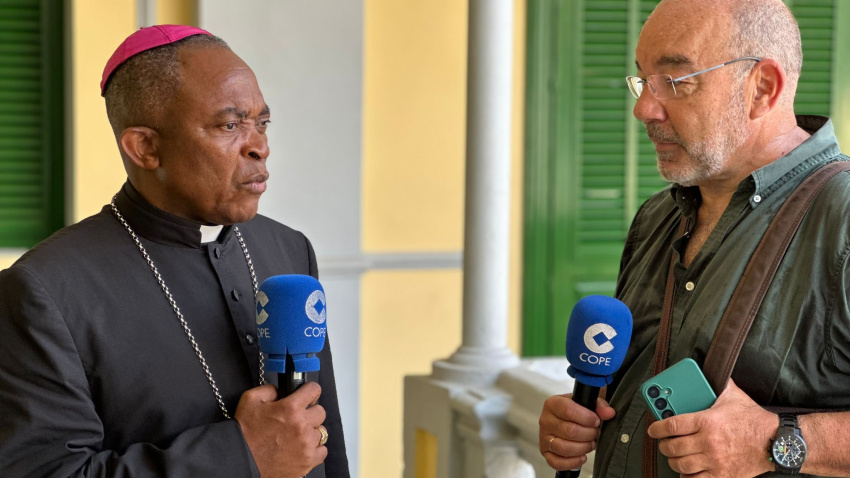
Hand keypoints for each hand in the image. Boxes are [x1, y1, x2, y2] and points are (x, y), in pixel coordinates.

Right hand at [235, 382, 327, 477]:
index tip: (306, 396)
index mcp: (290, 408)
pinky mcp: (308, 461)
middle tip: (297, 419)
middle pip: (320, 412)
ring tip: (296, 436)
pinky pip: (323, 450)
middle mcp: (302, 425)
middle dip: (310, 413)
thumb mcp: (251, 400)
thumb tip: (281, 390)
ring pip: (321, 431)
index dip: (309, 391)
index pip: (314, 390)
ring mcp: (307, 444)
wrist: (242, 460)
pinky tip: (302, 448)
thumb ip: (270, 389)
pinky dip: (315, 449)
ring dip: (311, 432)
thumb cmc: (245, 432)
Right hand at [539, 393, 615, 470]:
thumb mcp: (587, 403)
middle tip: (595, 433)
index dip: (586, 417)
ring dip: (583, 448)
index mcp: (552, 404)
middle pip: (569, 431)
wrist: (565, 420)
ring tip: (590, 443)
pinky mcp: (546, 453)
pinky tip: (582, 456)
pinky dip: (573, 462)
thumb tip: (609, 413)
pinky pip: (557, 462)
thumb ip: (599, 406)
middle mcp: (546, 421)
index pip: (568, 410)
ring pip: (564, 448)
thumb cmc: (575, 412)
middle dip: (589, 434)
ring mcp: (544, 438)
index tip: (596, 421)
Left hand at [647, 379, 777, 476]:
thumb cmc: (753, 419)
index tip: (653, 430)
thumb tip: (709, 372)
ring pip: (681, 464)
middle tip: (664, 442)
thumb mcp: (733, 396)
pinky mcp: (722, 475)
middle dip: (664, 445)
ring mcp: (715, 460)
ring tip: (674, 455)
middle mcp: (708, 442)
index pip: (672, 425)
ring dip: (673, 460)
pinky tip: (686, 470)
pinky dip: (687, 476)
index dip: (657, 428)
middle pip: (673, 447)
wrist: (776, 442)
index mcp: (707, 421)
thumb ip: (718, 384)